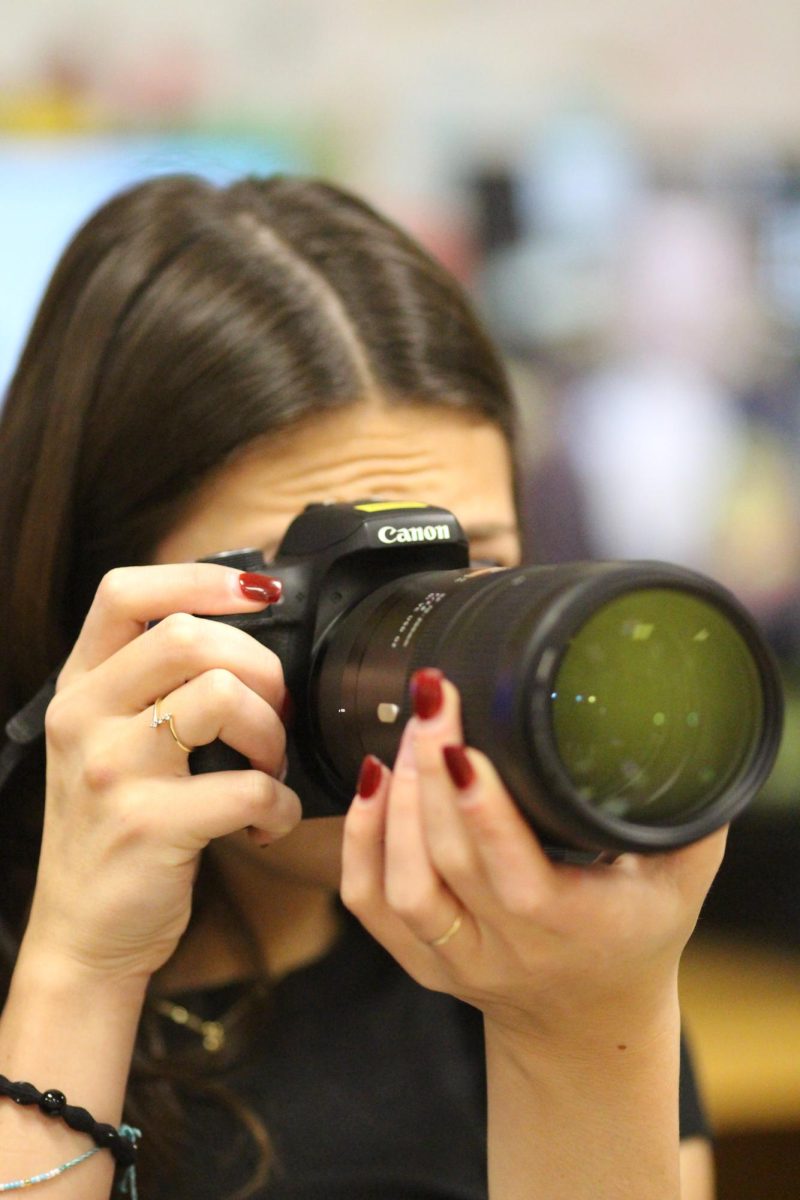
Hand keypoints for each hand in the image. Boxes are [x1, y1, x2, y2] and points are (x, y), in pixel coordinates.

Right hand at [22, 564, 300, 985]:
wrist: (83, 936)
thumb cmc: (118, 830)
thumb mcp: (112, 743)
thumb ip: (156, 687)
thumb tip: (251, 632)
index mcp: (81, 687)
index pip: (126, 593)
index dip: (200, 577)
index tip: (259, 593)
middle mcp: (85, 718)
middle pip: (190, 637)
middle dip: (262, 667)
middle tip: (277, 712)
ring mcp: (111, 770)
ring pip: (223, 696)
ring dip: (274, 732)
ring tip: (270, 767)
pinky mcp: (147, 826)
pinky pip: (248, 786)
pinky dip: (281, 805)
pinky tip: (267, 822)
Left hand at [341, 672, 725, 1044]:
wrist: (585, 1016)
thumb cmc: (635, 934)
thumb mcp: (680, 882)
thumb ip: (687, 819)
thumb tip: (691, 739)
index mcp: (576, 931)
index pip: (519, 881)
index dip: (483, 815)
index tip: (462, 746)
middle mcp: (507, 952)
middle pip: (449, 865)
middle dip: (429, 775)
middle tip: (432, 701)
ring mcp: (455, 959)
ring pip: (401, 886)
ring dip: (396, 802)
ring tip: (408, 731)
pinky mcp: (417, 958)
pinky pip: (368, 902)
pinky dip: (360, 837)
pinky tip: (371, 777)